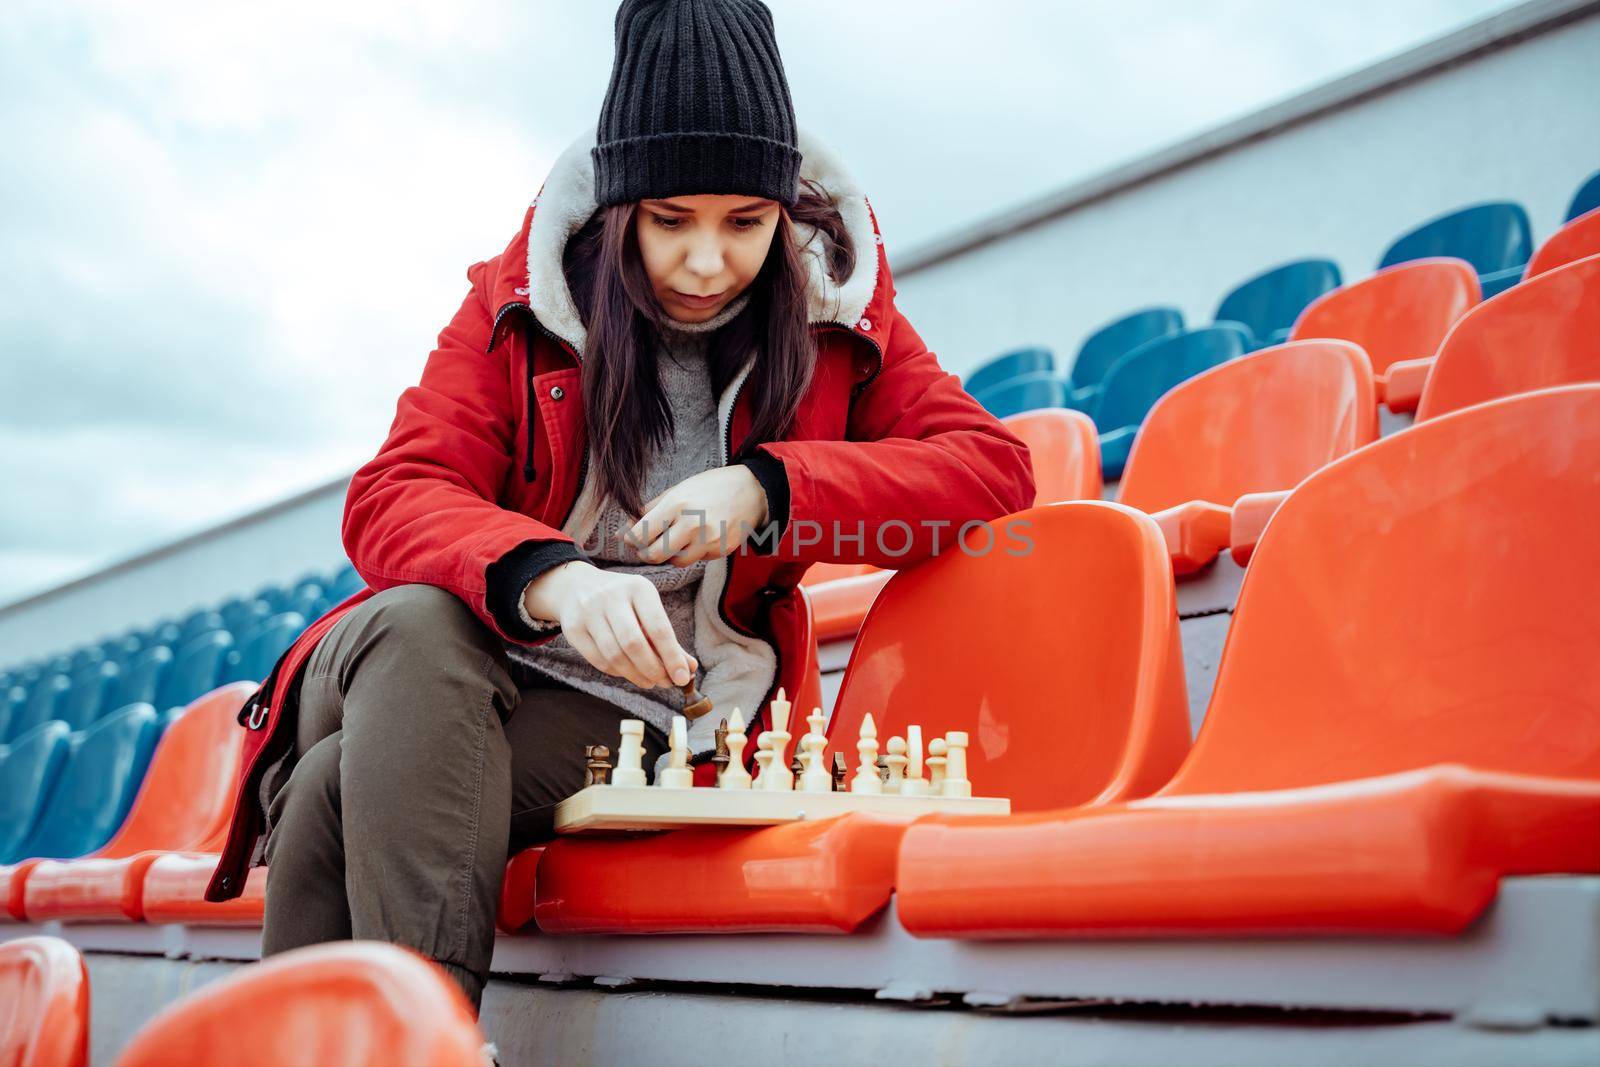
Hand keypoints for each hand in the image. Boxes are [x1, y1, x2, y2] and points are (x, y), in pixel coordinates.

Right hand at [521, 560, 696, 688]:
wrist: (576, 586)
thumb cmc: (623, 602)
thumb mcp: (647, 608)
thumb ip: (668, 639)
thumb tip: (688, 669)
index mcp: (638, 588)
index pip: (658, 628)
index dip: (672, 657)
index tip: (682, 678)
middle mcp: (611, 597)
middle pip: (634, 644)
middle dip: (653, 669)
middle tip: (665, 683)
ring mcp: (589, 612)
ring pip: (614, 655)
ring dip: (636, 675)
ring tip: (649, 682)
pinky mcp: (573, 628)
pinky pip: (598, 660)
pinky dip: (617, 672)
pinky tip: (628, 673)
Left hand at [626, 465, 768, 565]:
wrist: (751, 491)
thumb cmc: (710, 487)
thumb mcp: (677, 490)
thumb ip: (649, 511)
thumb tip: (623, 532)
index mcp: (676, 504)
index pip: (641, 534)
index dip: (630, 540)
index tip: (630, 539)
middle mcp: (692, 524)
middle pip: (654, 555)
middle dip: (646, 554)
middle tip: (645, 549)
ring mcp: (708, 540)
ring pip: (675, 562)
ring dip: (670, 555)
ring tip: (674, 541)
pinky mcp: (720, 551)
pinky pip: (696, 560)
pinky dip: (691, 553)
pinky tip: (698, 538)